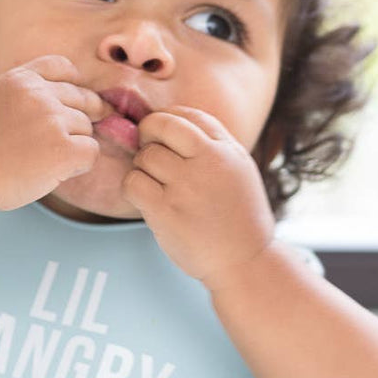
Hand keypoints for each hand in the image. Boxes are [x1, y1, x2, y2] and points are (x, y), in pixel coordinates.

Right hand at [0, 56, 106, 211]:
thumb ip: (30, 90)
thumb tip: (80, 94)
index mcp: (21, 78)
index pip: (63, 66)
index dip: (73, 84)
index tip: (67, 104)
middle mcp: (38, 94)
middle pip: (82, 99)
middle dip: (74, 120)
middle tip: (52, 142)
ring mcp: (52, 120)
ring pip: (87, 127)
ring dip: (73, 144)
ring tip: (42, 158)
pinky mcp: (63, 149)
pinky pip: (91, 151)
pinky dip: (79, 164)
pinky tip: (56, 171)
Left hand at [122, 106, 275, 289]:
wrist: (244, 262)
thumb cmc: (238, 216)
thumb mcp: (239, 170)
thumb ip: (212, 143)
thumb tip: (169, 119)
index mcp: (227, 150)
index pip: (188, 115)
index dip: (167, 120)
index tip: (162, 135)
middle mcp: (209, 162)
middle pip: (161, 127)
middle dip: (148, 135)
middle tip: (149, 152)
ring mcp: (186, 186)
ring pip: (145, 156)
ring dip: (142, 168)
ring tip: (156, 184)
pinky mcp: (166, 211)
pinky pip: (133, 182)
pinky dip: (133, 188)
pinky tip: (146, 199)